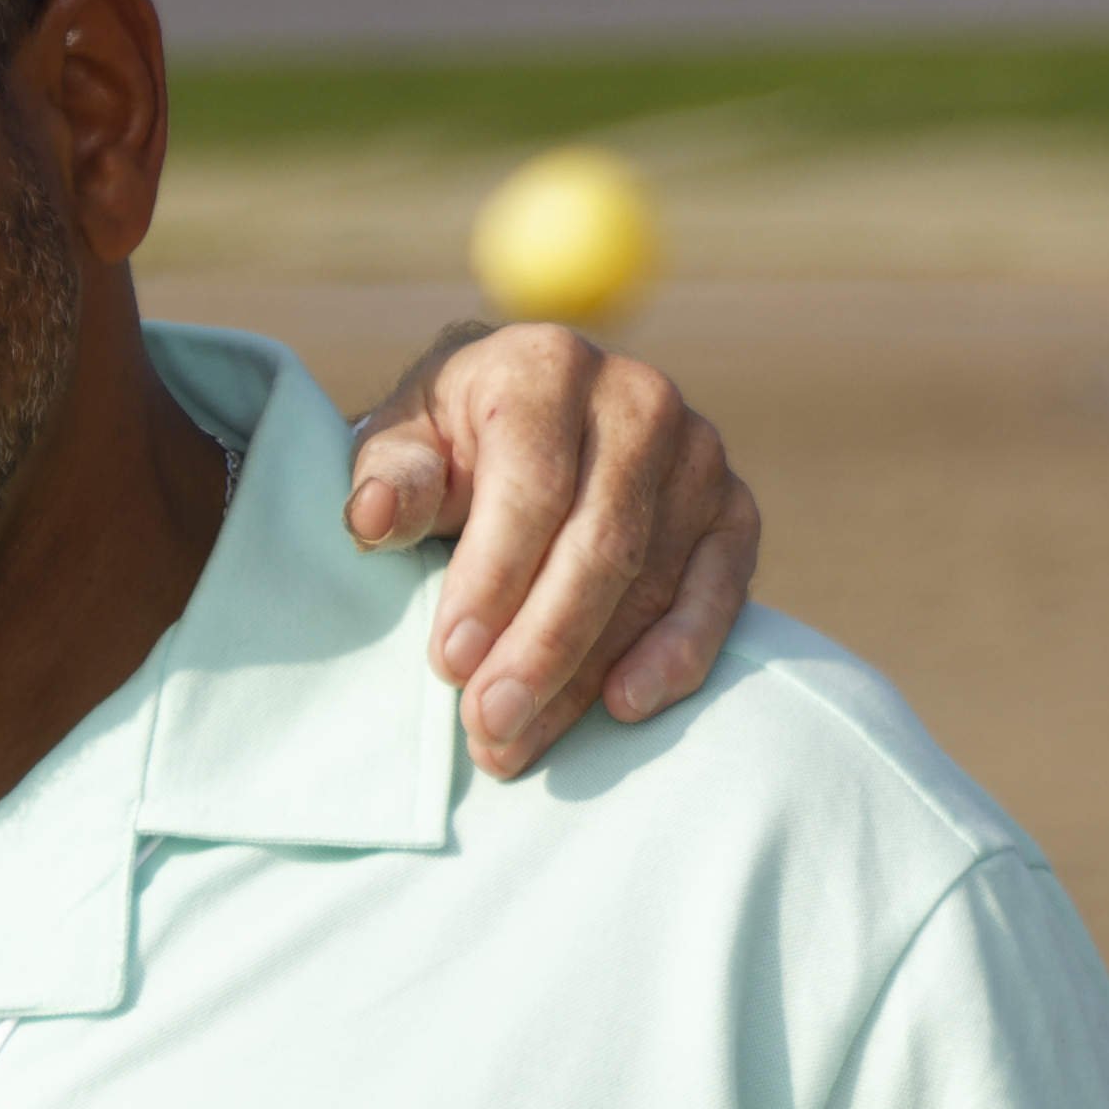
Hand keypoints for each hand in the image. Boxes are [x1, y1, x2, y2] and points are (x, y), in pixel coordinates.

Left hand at [342, 319, 755, 774]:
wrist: (523, 423)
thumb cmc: (450, 447)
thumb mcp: (402, 447)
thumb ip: (390, 477)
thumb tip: (375, 514)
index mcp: (547, 367)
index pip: (532, 485)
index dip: (491, 580)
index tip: (448, 662)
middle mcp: (638, 399)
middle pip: (600, 544)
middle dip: (540, 648)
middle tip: (486, 726)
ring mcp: (698, 455)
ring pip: (650, 582)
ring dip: (585, 675)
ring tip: (516, 741)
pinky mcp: (733, 510)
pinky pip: (718, 592)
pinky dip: (677, 655)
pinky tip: (624, 706)